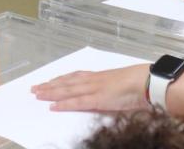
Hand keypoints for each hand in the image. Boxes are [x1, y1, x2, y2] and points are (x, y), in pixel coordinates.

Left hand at [31, 64, 150, 111]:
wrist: (149, 82)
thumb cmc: (142, 84)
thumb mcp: (124, 86)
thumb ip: (114, 91)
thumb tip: (111, 96)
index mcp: (101, 76)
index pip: (76, 77)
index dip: (62, 79)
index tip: (50, 81)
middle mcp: (95, 80)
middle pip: (67, 82)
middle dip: (50, 85)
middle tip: (35, 88)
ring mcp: (95, 89)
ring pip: (68, 90)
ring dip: (51, 92)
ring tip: (37, 94)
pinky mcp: (97, 99)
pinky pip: (77, 102)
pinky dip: (63, 104)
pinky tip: (52, 106)